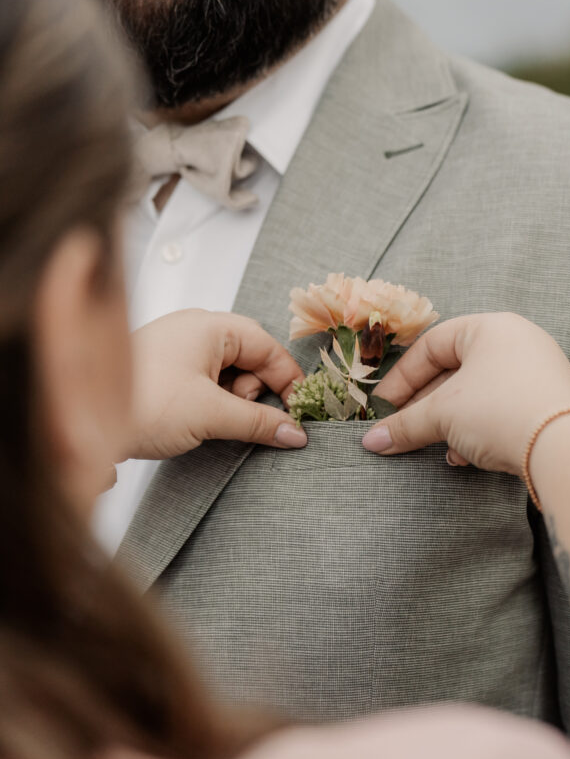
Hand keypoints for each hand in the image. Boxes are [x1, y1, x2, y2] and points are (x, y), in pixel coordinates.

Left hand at [124, 309, 306, 460]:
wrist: (81, 421)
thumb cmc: (142, 403)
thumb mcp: (210, 414)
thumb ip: (258, 422)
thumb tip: (294, 432)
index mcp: (208, 325)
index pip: (266, 345)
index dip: (287, 378)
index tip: (299, 410)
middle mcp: (194, 331)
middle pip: (249, 358)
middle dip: (255, 393)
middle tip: (245, 419)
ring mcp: (177, 351)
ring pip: (227, 374)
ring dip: (233, 402)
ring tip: (215, 423)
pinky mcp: (165, 373)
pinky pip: (205, 384)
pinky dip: (213, 404)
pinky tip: (202, 424)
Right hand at [362, 313, 569, 474]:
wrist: (567, 450)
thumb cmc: (501, 412)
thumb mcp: (443, 415)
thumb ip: (404, 425)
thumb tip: (372, 441)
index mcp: (491, 328)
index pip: (432, 345)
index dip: (402, 378)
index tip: (384, 408)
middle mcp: (517, 343)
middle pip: (454, 372)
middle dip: (425, 406)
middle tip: (403, 429)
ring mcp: (537, 374)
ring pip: (477, 395)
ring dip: (450, 423)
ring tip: (435, 446)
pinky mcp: (548, 406)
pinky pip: (501, 412)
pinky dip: (478, 431)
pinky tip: (465, 456)